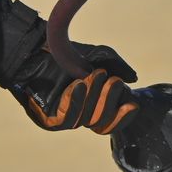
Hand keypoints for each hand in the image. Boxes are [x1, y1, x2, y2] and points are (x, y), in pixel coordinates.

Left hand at [12, 44, 139, 132]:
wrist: (38, 49)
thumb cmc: (69, 52)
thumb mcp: (100, 56)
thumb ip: (118, 66)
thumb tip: (134, 80)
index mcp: (96, 105)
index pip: (112, 121)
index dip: (123, 116)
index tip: (133, 104)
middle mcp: (82, 115)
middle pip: (101, 122)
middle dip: (110, 101)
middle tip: (114, 80)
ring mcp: (66, 119)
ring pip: (86, 120)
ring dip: (94, 98)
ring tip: (96, 75)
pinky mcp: (49, 120)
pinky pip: (66, 118)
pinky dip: (75, 102)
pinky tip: (79, 85)